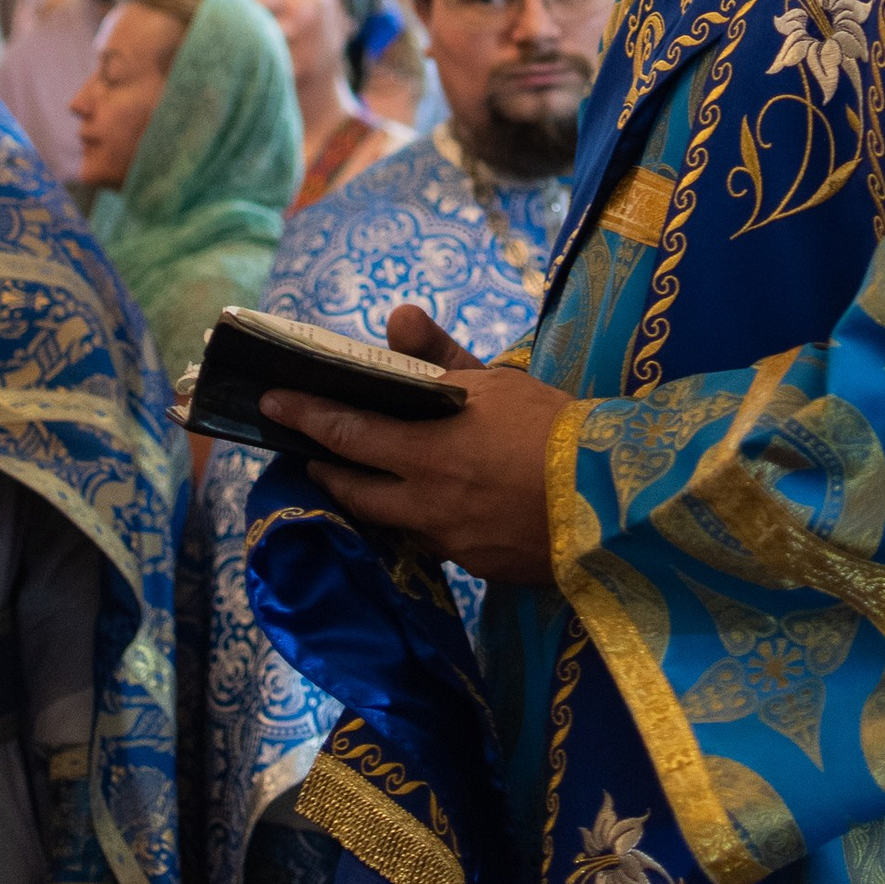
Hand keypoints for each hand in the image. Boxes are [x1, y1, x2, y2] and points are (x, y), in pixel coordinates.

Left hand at [260, 306, 569, 584]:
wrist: (613, 500)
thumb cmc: (556, 426)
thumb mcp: (498, 381)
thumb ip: (440, 356)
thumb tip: (397, 316)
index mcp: (427, 450)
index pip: (348, 432)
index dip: (305, 417)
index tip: (271, 403)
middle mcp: (425, 502)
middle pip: (354, 490)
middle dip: (324, 470)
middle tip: (309, 453)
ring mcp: (449, 541)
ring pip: (389, 522)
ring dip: (368, 501)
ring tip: (361, 481)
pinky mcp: (477, 567)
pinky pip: (434, 543)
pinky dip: (422, 522)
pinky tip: (433, 508)